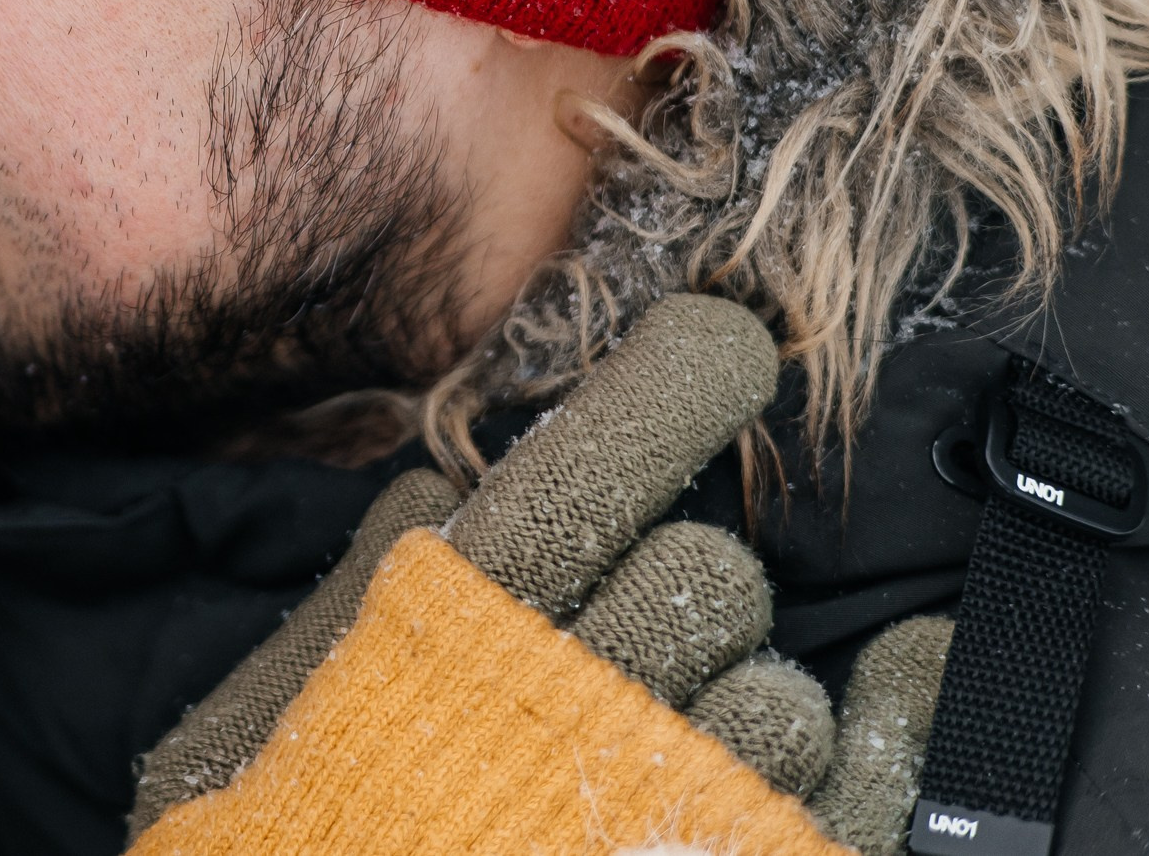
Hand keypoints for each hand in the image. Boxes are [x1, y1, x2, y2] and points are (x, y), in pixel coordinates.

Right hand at [132, 295, 950, 855]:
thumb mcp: (251, 738)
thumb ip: (349, 605)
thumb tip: (436, 481)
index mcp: (451, 648)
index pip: (582, 475)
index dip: (667, 390)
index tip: (721, 341)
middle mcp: (575, 715)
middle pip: (707, 573)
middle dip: (684, 591)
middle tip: (631, 649)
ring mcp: (670, 807)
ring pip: (779, 688)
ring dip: (743, 701)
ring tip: (676, 751)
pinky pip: (853, 784)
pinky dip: (886, 729)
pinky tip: (898, 684)